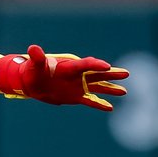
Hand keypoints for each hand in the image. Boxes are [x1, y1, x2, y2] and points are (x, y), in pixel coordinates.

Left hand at [8, 44, 129, 110]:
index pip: (86, 65)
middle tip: (126, 73)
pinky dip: (99, 104)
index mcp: (70, 67)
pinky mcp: (75, 97)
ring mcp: (77, 86)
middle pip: (97, 74)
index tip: (107, 66)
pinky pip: (89, 101)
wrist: (31, 82)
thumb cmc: (33, 70)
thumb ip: (37, 57)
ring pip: (97, 87)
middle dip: (111, 74)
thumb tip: (33, 48)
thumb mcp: (35, 64)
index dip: (96, 65)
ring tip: (124, 91)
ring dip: (110, 89)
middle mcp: (77, 76)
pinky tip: (110, 108)